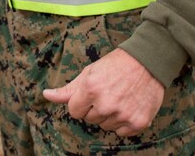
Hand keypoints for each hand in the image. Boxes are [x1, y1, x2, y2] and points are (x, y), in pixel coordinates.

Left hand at [42, 49, 165, 137]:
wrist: (147, 62)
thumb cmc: (115, 65)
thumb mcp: (89, 72)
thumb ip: (68, 89)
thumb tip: (46, 95)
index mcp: (90, 89)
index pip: (74, 111)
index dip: (81, 103)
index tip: (91, 94)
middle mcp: (106, 104)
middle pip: (89, 119)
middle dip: (95, 108)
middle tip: (108, 92)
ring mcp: (123, 114)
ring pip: (105, 126)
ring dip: (109, 116)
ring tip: (119, 97)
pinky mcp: (138, 122)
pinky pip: (121, 132)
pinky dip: (124, 122)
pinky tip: (128, 106)